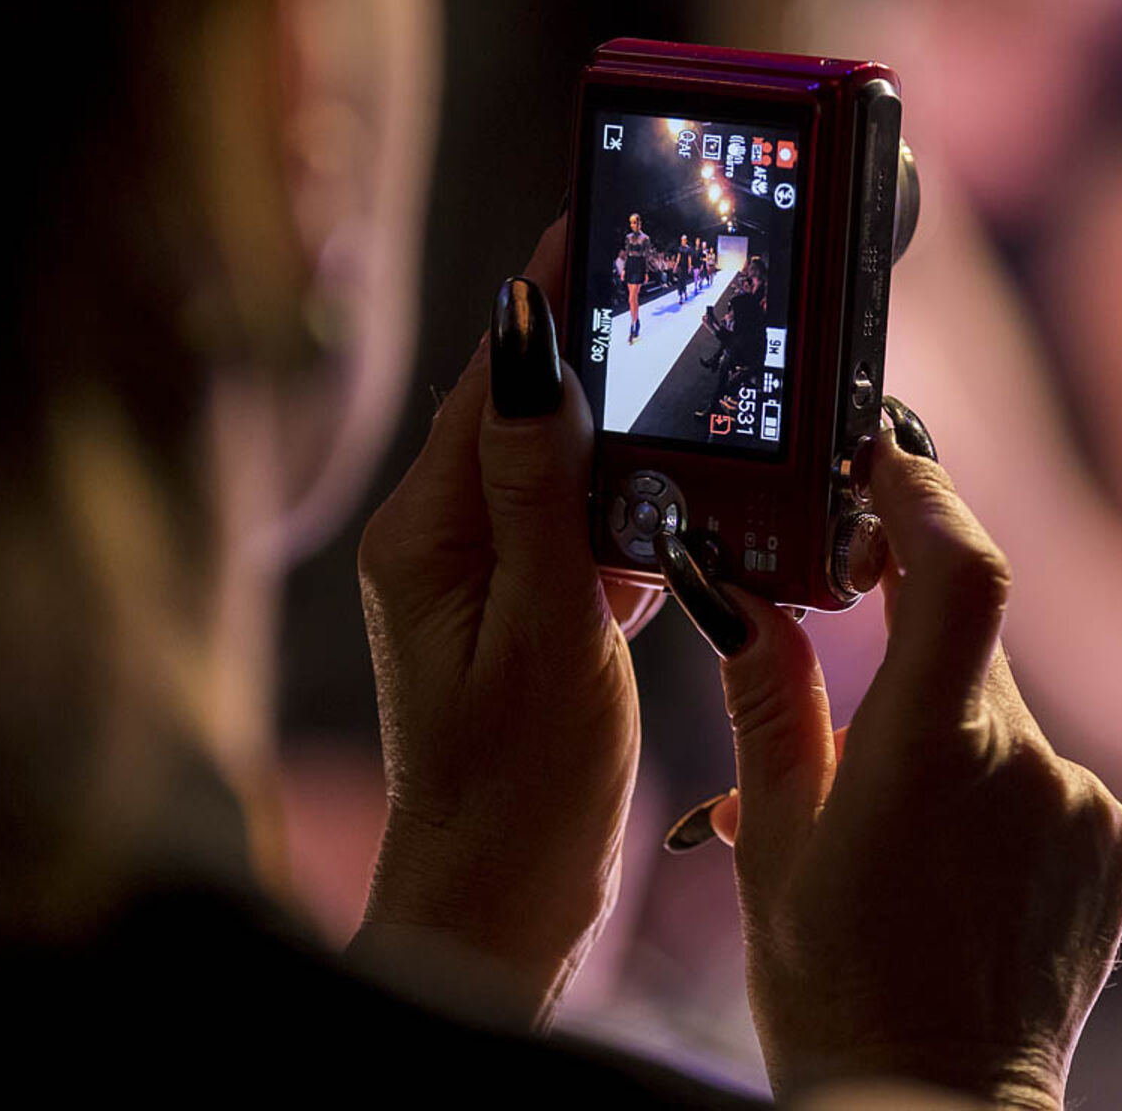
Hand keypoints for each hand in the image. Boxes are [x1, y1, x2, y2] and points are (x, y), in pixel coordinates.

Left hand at [350, 219, 649, 1020]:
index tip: (597, 212)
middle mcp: (443, 541)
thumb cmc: (518, 791)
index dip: (548, 294)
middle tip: (667, 268)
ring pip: (559, 465)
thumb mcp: (545, 629)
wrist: (498, 909)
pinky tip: (686, 491)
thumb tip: (529, 346)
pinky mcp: (524, 616)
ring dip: (623, 421)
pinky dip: (634, 503)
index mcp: (431, 532)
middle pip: (525, 407)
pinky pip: (579, 527)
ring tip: (691, 358)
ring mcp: (482, 579)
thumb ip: (541, 485)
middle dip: (594, 341)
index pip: (495, 378)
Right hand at [661, 405, 1121, 1107]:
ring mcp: (1084, 803)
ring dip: (942, 734)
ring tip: (892, 833)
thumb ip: (768, 702)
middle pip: (967, 637)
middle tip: (844, 703)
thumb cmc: (837, 995)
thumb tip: (741, 592)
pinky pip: (1045, 772)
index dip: (925, 492)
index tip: (881, 454)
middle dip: (903, 643)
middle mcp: (1027, 765)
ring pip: (998, 711)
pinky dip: (992, 787)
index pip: (960, 570)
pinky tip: (950, 864)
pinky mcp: (1116, 840)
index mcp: (930, 756)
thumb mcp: (774, 846)